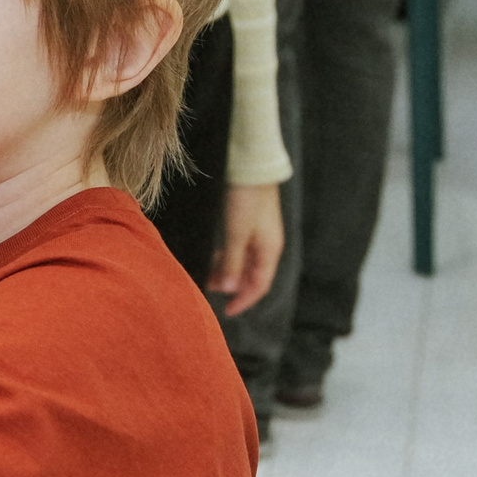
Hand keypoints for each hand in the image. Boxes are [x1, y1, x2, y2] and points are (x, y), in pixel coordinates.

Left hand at [214, 183, 284, 313]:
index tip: (226, 311)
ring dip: (228, 270)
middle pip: (252, 275)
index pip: (259, 286)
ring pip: (244, 261)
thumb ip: (232, 262)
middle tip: (208, 288)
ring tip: (206, 273)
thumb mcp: (236, 232)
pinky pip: (241, 248)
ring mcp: (260, 233)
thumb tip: (229, 290)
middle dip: (232, 286)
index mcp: (270, 250)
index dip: (243, 301)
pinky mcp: (251, 222)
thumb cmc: (244, 198)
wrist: (251, 164)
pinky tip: (213, 255)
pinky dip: (228, 256)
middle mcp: (267, 244)